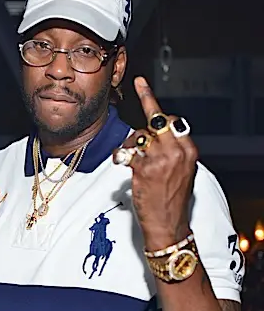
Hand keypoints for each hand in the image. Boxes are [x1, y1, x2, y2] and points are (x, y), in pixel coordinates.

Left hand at [119, 77, 197, 250]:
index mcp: (188, 150)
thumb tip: (155, 137)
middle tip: (138, 101)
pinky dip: (122, 156)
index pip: (171, 119)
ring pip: (139, 135)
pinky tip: (124, 163)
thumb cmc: (172, 201)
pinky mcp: (144, 169)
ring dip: (131, 144)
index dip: (153, 102)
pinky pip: (128, 152)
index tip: (142, 85)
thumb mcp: (182, 171)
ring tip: (131, 158)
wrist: (167, 225)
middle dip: (142, 121)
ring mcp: (160, 159)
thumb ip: (172, 151)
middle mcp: (177, 151)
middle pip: (155, 121)